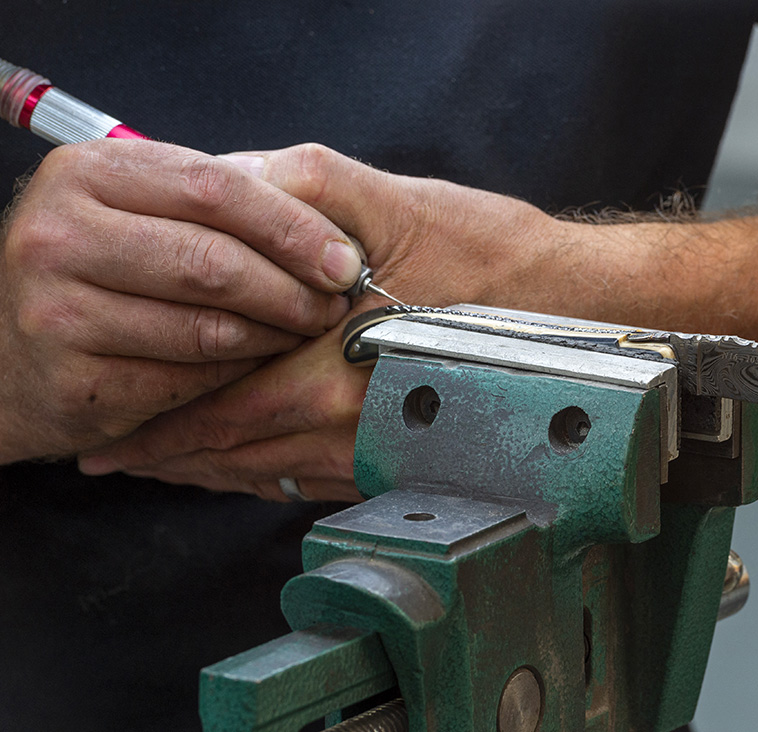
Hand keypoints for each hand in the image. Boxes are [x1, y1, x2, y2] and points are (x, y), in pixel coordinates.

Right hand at [0, 139, 362, 462]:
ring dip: (274, 336)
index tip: (345, 259)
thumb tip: (327, 232)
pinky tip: (255, 367)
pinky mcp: (71, 380)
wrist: (7, 355)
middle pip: (215, 262)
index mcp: (90, 173)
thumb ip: (216, 204)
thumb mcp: (141, 211)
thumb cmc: (100, 273)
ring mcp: (55, 311)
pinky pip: (188, 380)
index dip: (294, 226)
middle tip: (334, 306)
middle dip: (294, 289)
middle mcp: (59, 234)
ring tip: (302, 334)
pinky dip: (236, 376)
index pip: (216, 188)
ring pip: (208, 328)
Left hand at [78, 143, 662, 498]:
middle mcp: (358, 423)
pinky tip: (247, 470)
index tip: (116, 429)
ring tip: (163, 470)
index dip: (162, 422)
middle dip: (171, 457)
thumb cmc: (498, 260)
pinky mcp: (411, 458)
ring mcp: (387, 451)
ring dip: (212, 475)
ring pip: (274, 475)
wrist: (584, 315)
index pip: (223, 409)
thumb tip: (228, 183)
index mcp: (340, 367)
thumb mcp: (394, 200)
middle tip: (115, 459)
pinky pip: (322, 482)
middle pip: (237, 455)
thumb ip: (302, 189)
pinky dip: (271, 479)